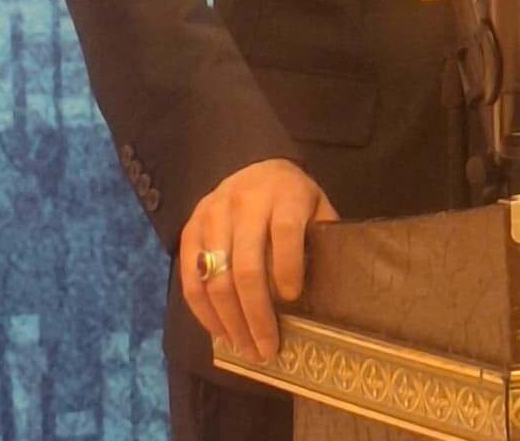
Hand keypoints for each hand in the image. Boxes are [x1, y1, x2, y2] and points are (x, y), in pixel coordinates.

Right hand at [179, 158, 338, 362]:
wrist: (257, 169)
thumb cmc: (293, 199)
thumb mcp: (317, 208)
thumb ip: (321, 240)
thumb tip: (329, 293)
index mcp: (284, 194)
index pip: (285, 231)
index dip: (288, 267)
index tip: (292, 300)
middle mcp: (245, 201)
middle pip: (247, 266)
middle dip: (256, 314)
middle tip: (266, 349)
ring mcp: (212, 214)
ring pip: (215, 277)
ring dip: (230, 321)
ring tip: (246, 349)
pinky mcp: (191, 228)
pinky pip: (190, 278)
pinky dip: (204, 312)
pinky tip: (221, 333)